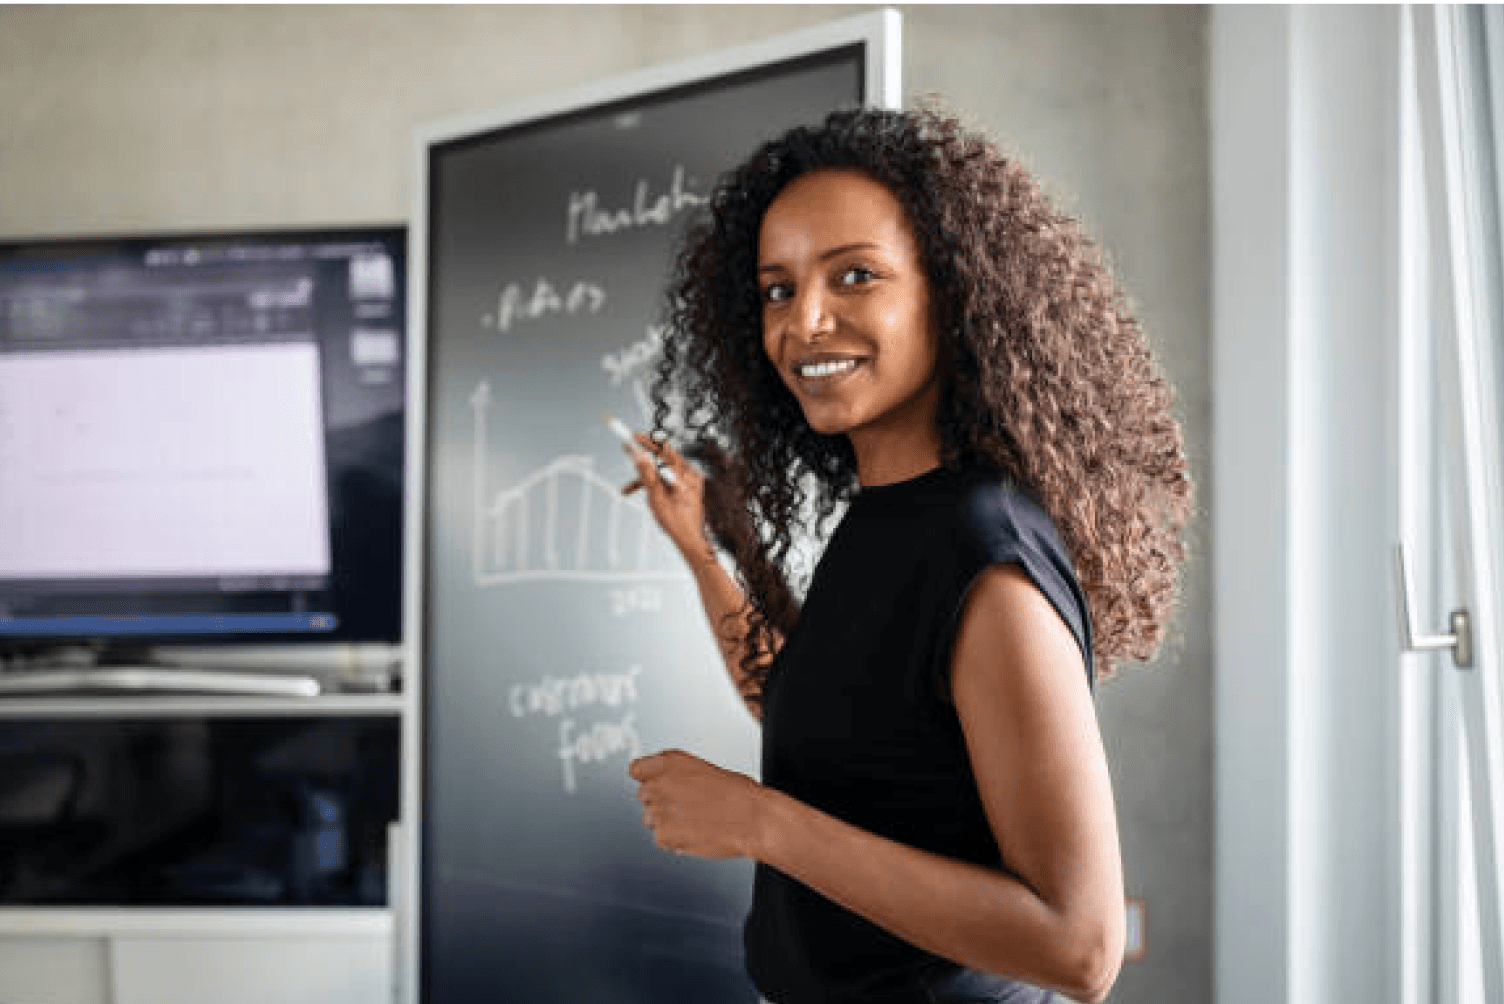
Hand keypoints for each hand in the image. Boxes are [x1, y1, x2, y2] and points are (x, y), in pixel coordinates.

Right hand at [620, 435, 713, 565]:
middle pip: (663, 458)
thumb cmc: (675, 521)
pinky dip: (657, 484)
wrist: (690, 539)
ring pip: (664, 471)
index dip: (647, 441)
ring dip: (646, 478)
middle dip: (643, 459)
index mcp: (683, 474)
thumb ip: (646, 473)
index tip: (633, 436)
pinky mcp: (690, 487)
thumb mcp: (655, 496)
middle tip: (628, 452)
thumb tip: (638, 454)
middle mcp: (690, 474)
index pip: (663, 449)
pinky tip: (645, 495)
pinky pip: (670, 479)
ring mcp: (691, 481)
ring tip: (626, 490)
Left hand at [629, 749, 768, 859]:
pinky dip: (674, 840)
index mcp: (669, 762)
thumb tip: (661, 782)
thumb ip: (675, 773)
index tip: (656, 783)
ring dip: (667, 821)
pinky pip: (661, 839)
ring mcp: (659, 811)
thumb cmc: (737, 793)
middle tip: (687, 805)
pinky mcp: (663, 836)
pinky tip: (695, 832)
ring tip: (695, 820)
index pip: (636, 769)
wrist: (753, 819)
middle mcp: (659, 784)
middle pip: (644, 796)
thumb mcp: (702, 768)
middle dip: (661, 801)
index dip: (647, 778)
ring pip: (651, 819)